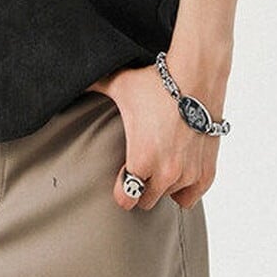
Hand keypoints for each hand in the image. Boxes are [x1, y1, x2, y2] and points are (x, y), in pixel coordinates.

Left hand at [84, 64, 218, 210]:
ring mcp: (189, 173)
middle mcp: (166, 172)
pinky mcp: (207, 170)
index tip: (120, 177)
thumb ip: (93, 88)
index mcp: (141, 159)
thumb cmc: (156, 81)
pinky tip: (178, 172)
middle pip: (146, 201)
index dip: (120, 189)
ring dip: (163, 184)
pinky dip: (185, 188)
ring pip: (169, 196)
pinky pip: (192, 197)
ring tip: (159, 162)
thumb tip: (69, 81)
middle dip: (141, 187)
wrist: (197, 75)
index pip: (125, 198)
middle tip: (139, 168)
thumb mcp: (119, 85)